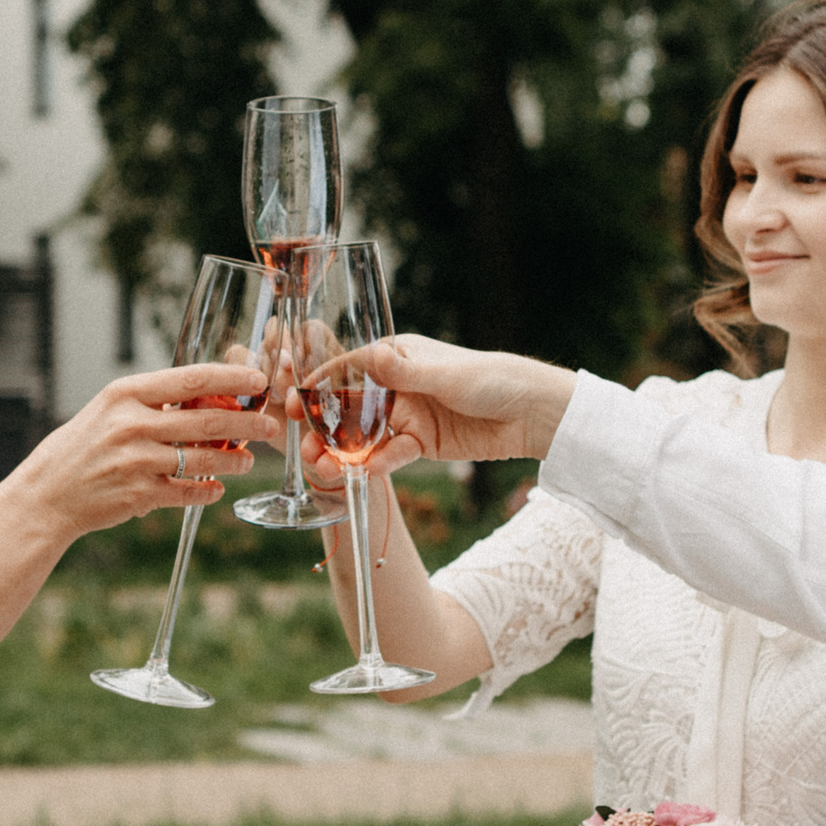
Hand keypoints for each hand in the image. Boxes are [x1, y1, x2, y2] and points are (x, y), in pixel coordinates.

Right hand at [7, 362, 278, 539]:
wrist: (46, 496)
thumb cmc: (80, 448)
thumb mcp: (108, 410)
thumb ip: (152, 403)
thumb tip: (206, 396)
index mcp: (125, 394)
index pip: (191, 379)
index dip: (231, 379)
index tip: (258, 380)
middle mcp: (132, 424)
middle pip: (207, 421)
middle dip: (246, 423)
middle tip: (269, 424)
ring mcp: (137, 461)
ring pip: (204, 460)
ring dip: (233, 460)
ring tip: (248, 460)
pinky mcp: (139, 495)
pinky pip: (188, 492)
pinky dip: (208, 491)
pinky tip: (217, 489)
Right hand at [327, 335, 577, 471]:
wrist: (532, 414)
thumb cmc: (493, 379)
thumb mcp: (447, 375)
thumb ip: (406, 373)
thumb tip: (372, 354)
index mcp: (399, 356)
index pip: (348, 368)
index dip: (319, 385)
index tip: (294, 400)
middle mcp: (397, 385)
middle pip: (351, 406)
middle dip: (325, 425)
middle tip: (303, 443)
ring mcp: (408, 416)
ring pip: (367, 435)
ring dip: (345, 451)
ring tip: (325, 466)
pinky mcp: (422, 443)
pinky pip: (393, 454)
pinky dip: (379, 463)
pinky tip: (367, 471)